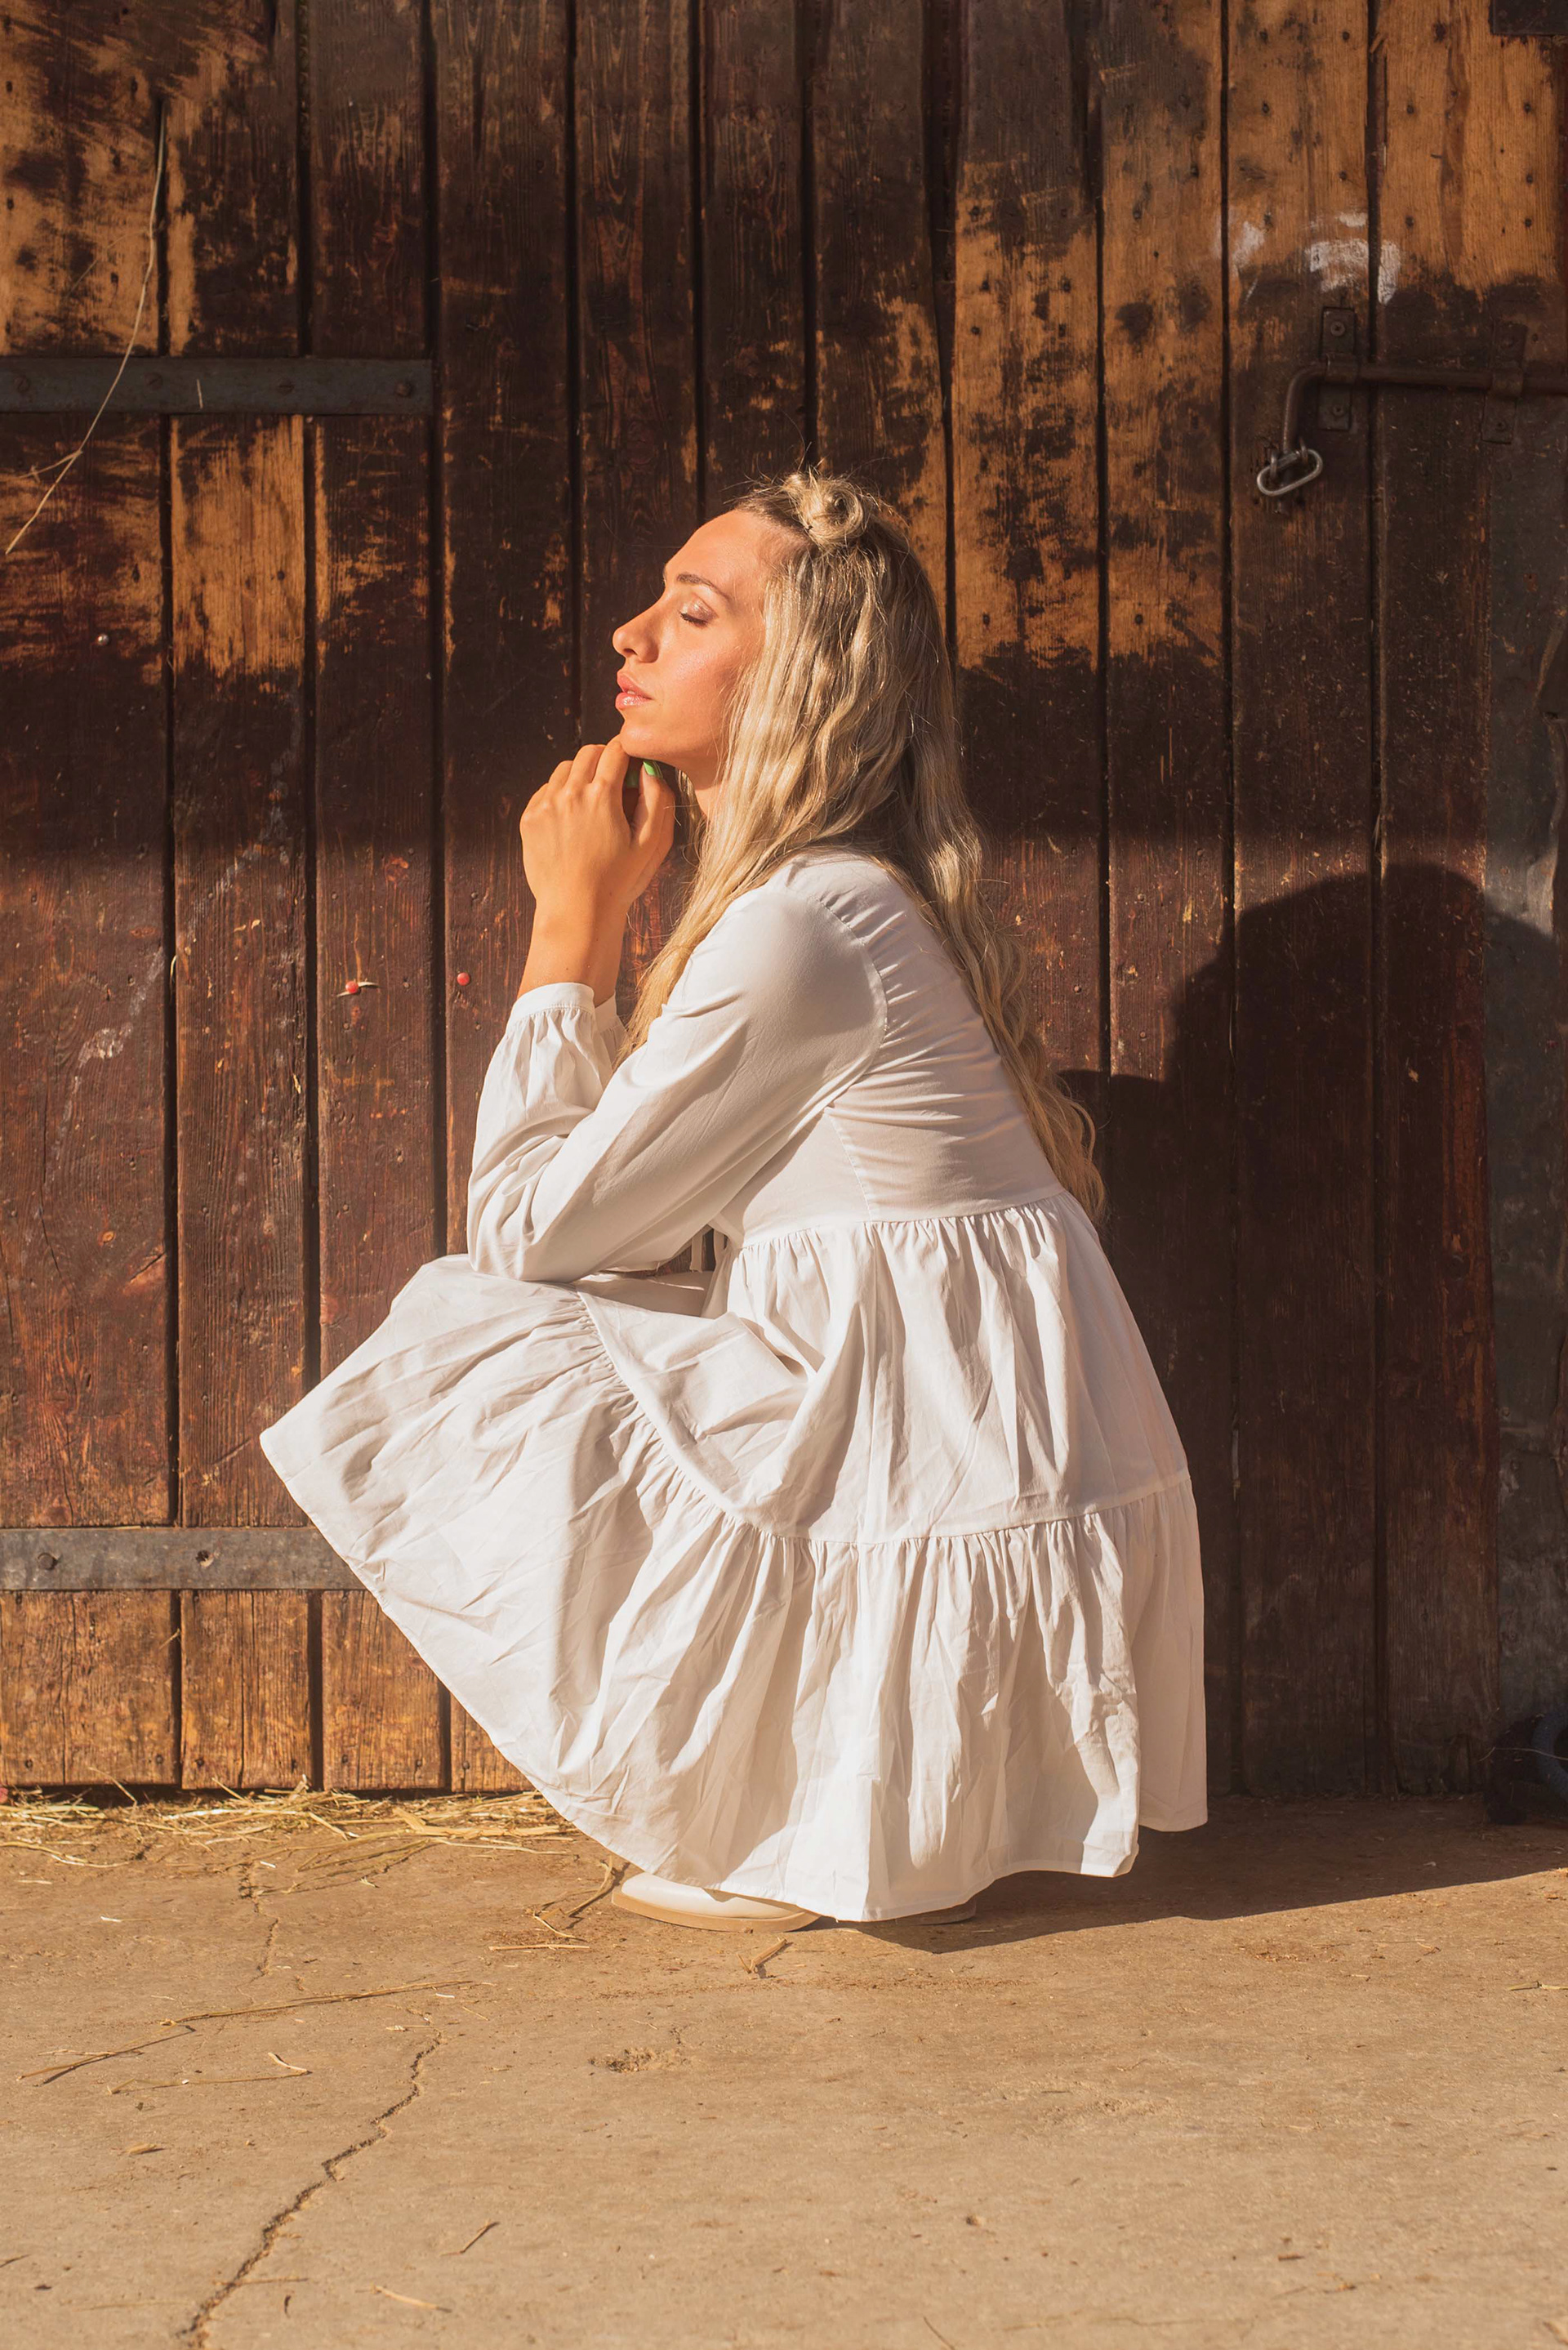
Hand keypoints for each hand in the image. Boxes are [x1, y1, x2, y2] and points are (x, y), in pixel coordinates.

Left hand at [519, 739, 675, 924]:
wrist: (576, 912)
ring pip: (564, 769)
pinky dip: (560, 794)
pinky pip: (546, 790)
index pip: (616, 750)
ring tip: (592, 801)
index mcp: (602, 796)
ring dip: (580, 775)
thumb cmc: (618, 882)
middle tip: (614, 780)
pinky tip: (572, 817)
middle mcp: (570, 794)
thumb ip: (657, 800)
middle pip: (588, 753)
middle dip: (604, 758)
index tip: (632, 762)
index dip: (628, 752)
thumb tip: (649, 769)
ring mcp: (546, 805)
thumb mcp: (651, 845)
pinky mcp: (530, 819)